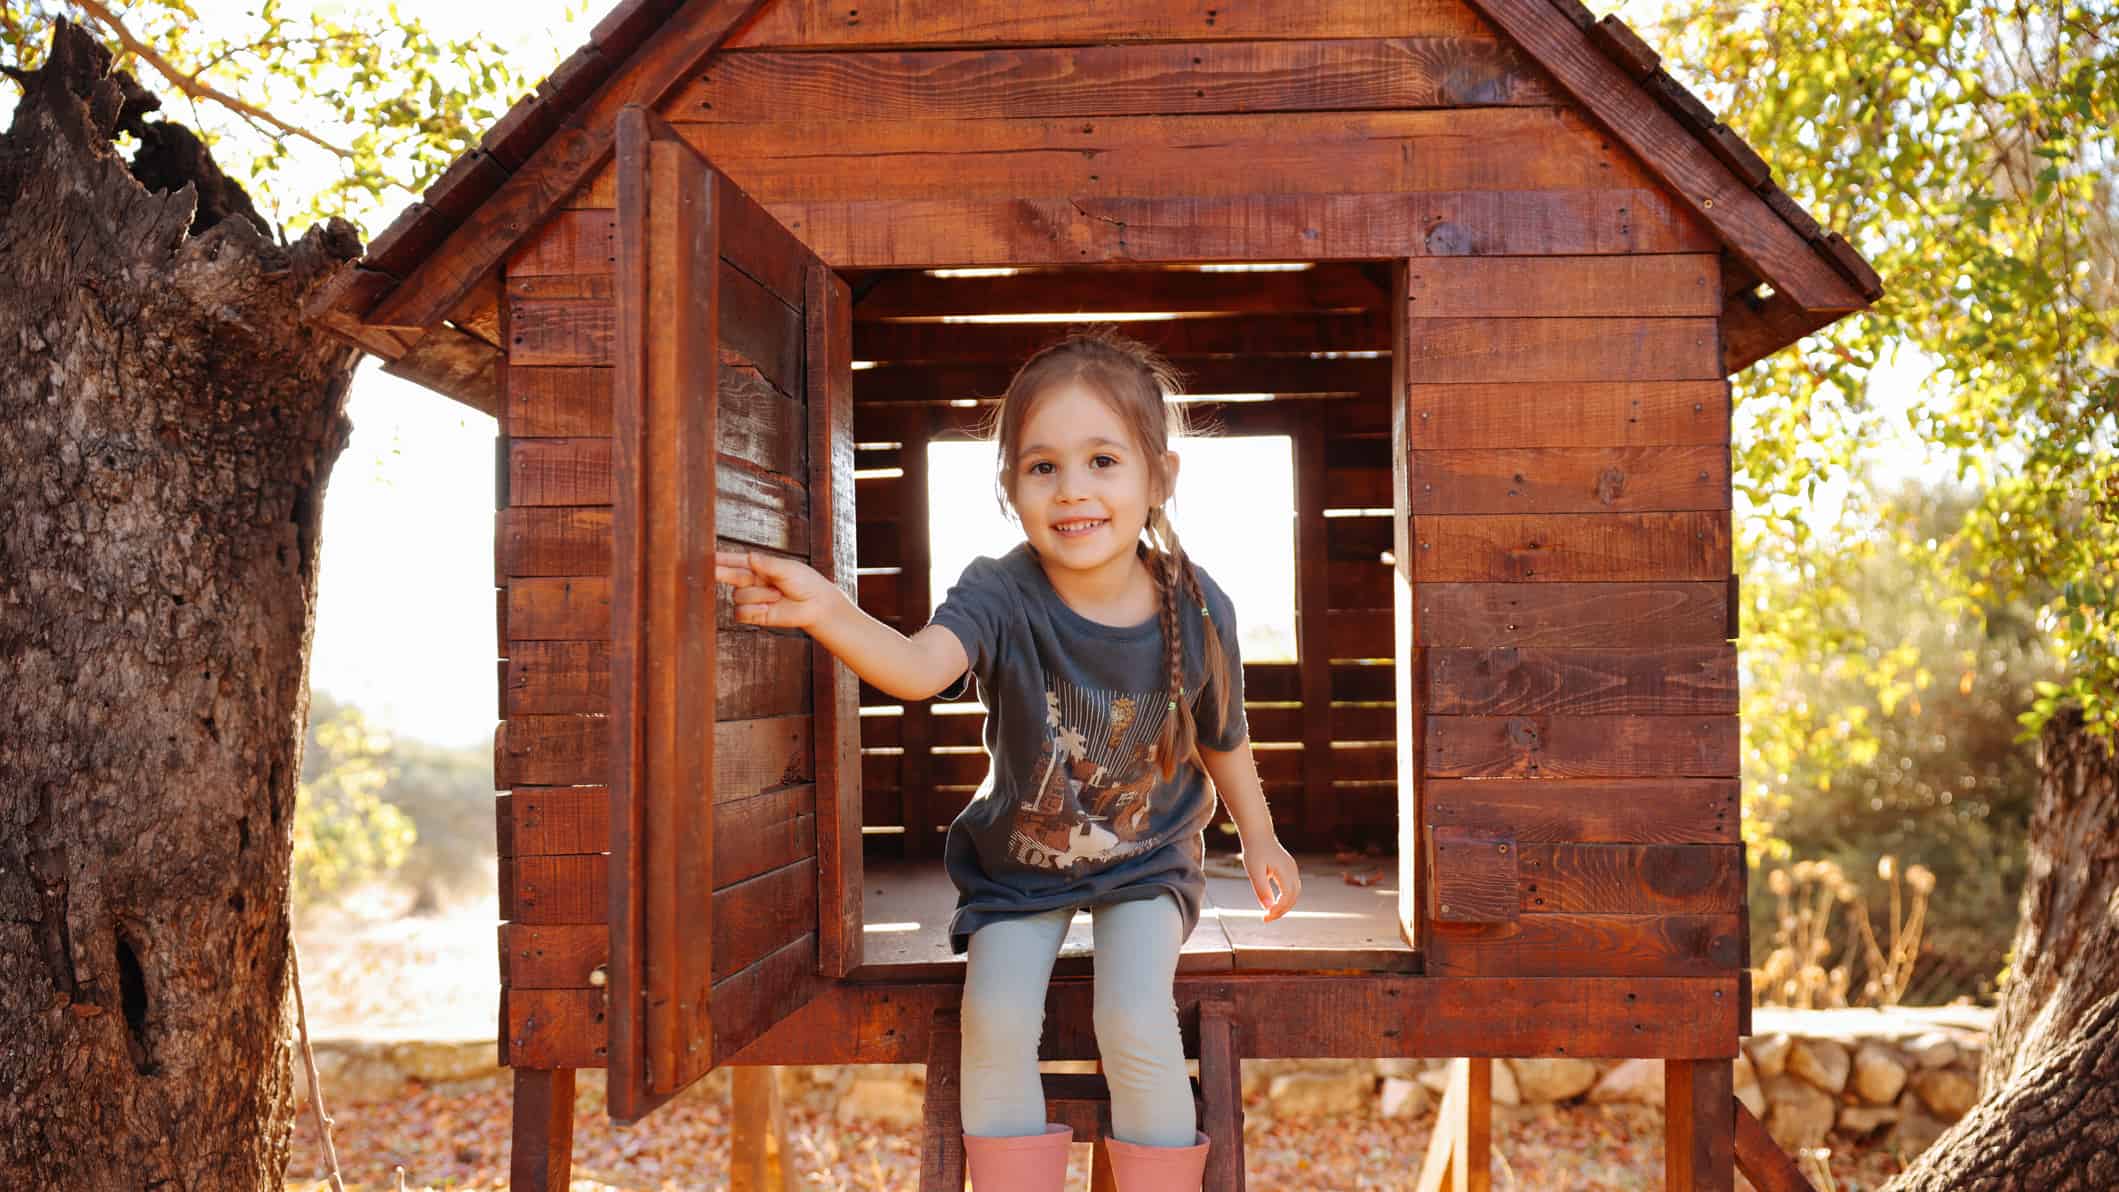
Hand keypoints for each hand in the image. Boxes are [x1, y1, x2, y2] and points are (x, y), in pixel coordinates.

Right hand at [714, 549, 843, 630]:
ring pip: (738, 596)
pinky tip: (767, 608)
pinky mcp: (755, 615)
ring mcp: (752, 598)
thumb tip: (751, 558)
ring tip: (777, 595)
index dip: (721, 559)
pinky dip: (753, 610)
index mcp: (759, 566)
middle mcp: (752, 582)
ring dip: (757, 595)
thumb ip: (768, 564)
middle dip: (721, 573)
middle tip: (713, 571)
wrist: (816, 605)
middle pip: (729, 576)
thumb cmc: (805, 582)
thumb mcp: (787, 569)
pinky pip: (741, 613)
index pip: (735, 561)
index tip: (707, 557)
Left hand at [1241, 836, 1300, 923]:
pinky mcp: (1289, 868)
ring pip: (1294, 893)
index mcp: (1285, 871)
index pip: (1287, 897)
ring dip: (1284, 905)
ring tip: (1269, 913)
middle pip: (1293, 897)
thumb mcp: (1254, 871)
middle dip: (1281, 911)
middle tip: (1266, 918)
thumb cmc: (1254, 851)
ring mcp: (1292, 869)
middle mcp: (1292, 871)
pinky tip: (1273, 902)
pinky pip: (1291, 887)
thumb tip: (1268, 908)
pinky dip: (1285, 898)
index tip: (1265, 917)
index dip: (1278, 910)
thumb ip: (1262, 889)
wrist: (1258, 833)